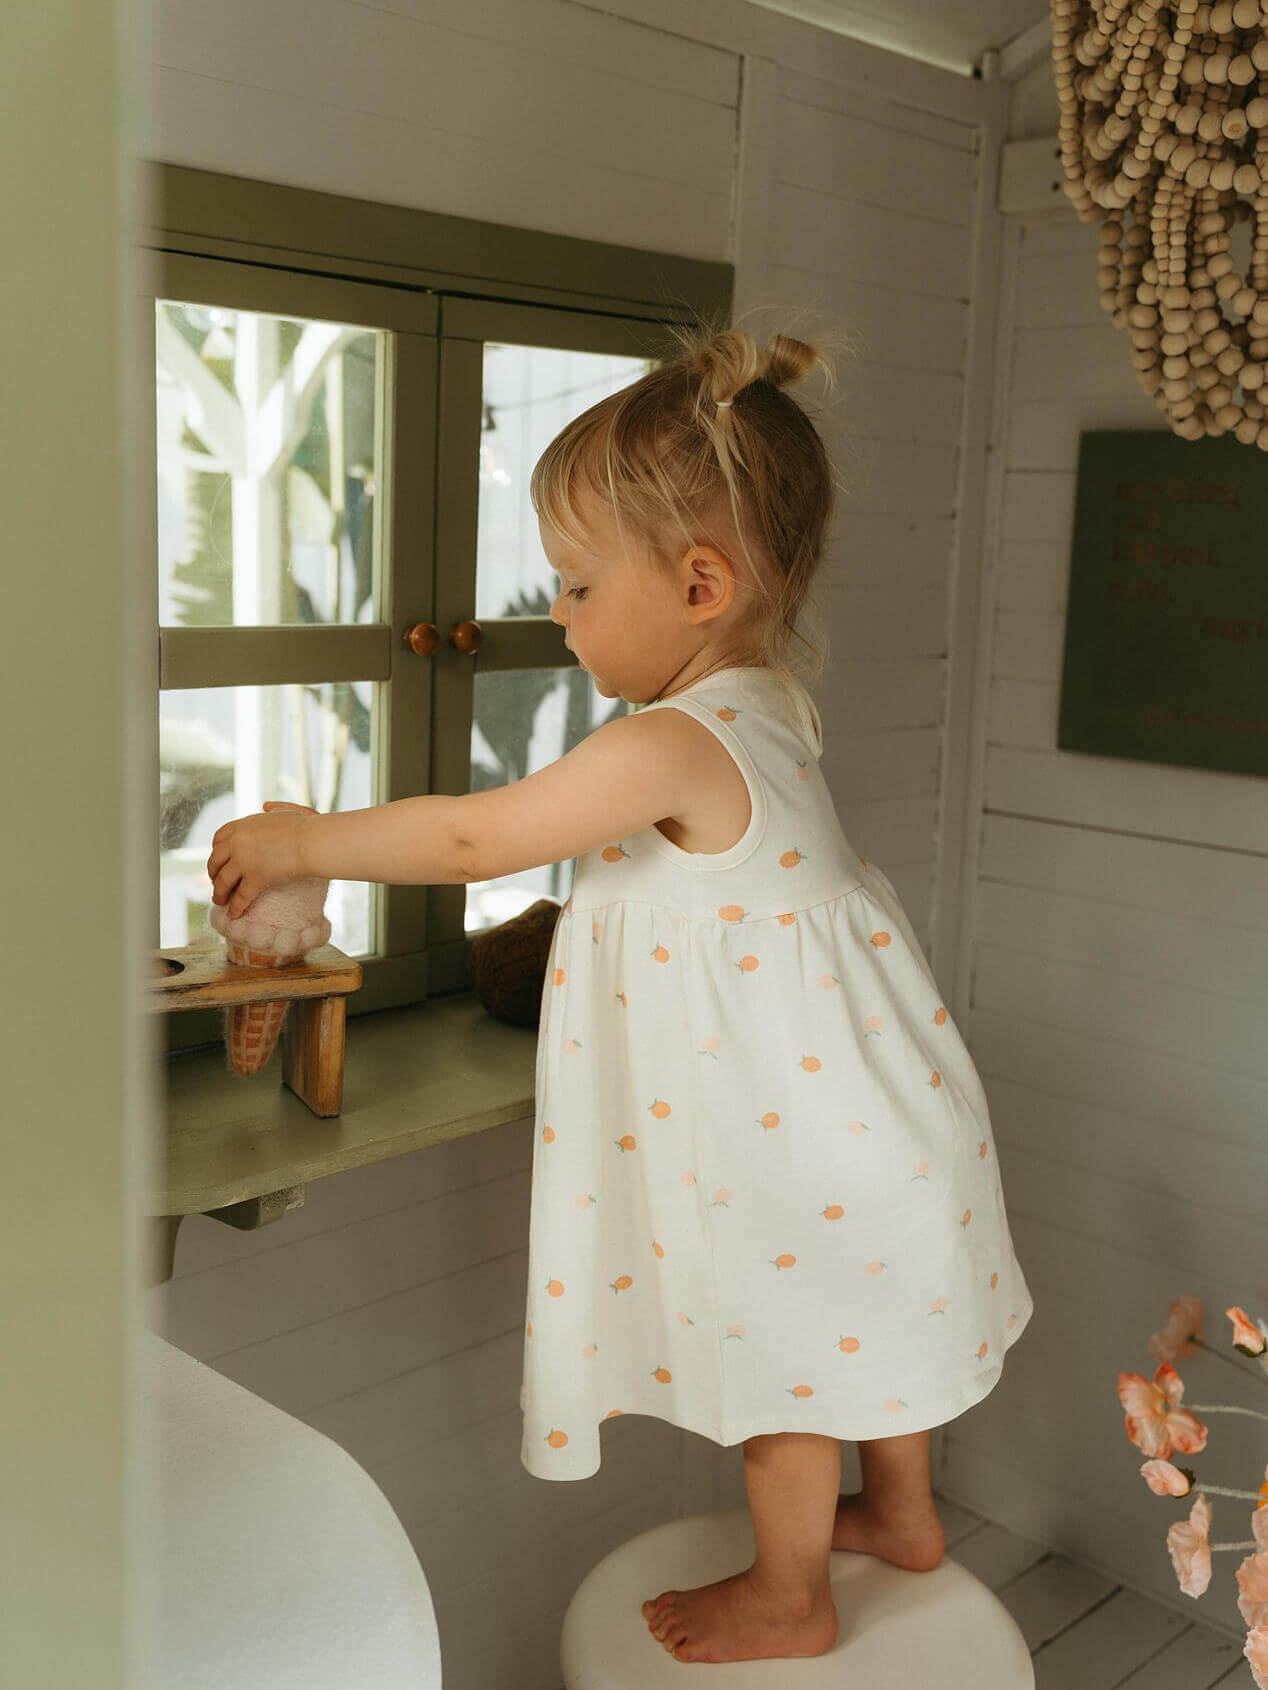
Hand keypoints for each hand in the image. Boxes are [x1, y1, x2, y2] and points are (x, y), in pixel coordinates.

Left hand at [206, 801, 319, 919]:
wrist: (312, 842)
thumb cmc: (307, 828)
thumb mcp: (287, 811)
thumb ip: (275, 809)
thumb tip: (266, 806)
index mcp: (243, 825)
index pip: (219, 839)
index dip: (216, 852)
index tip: (220, 860)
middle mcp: (237, 843)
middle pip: (215, 860)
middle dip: (213, 873)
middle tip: (217, 882)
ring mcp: (244, 862)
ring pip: (223, 881)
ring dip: (219, 893)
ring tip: (220, 901)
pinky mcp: (255, 879)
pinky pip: (241, 897)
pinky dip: (235, 907)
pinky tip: (233, 913)